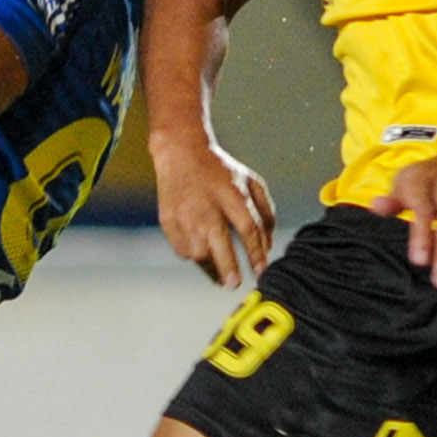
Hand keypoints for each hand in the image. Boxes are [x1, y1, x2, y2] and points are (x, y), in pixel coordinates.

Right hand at [156, 134, 277, 289]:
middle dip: (229, 269)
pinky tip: (202, 251)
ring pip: (199, 254)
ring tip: (222, 276)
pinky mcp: (168, 222)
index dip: (256, 254)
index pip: (248, 230)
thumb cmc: (220, 171)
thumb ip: (265, 213)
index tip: (261, 271)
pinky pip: (183, 250)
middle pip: (220, 246)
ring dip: (212, 268)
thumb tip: (268, 247)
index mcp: (232, 195)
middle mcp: (208, 207)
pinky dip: (194, 255)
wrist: (180, 153)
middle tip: (235, 283)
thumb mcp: (250, 182)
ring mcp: (185, 215)